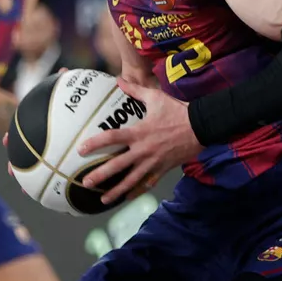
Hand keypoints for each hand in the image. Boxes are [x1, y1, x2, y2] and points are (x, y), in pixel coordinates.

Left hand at [76, 78, 200, 205]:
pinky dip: (136, 192)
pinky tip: (126, 198)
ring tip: (102, 200)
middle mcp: (143, 150)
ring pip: (131, 180)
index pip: (112, 138)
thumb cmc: (177, 110)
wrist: (201, 126)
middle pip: (118, 165)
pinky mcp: (162, 169)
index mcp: (139, 132)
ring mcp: (153, 162)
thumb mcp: (155, 97)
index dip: (95, 144)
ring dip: (116, 191)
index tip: (81, 149)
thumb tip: (118, 80)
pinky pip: (147, 184)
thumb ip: (135, 90)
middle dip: (100, 175)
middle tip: (85, 182)